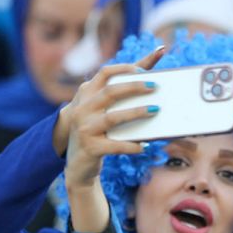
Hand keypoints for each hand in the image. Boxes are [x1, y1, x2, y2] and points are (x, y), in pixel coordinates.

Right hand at [59, 48, 166, 187]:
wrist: (77, 164)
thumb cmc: (97, 131)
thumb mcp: (100, 110)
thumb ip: (120, 93)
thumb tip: (150, 72)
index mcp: (86, 95)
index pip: (105, 73)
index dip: (124, 68)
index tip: (143, 70)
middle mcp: (82, 108)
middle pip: (110, 91)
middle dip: (134, 87)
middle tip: (155, 86)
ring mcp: (85, 128)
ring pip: (113, 117)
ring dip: (136, 113)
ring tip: (155, 110)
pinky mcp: (91, 147)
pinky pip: (116, 145)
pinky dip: (132, 145)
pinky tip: (145, 146)